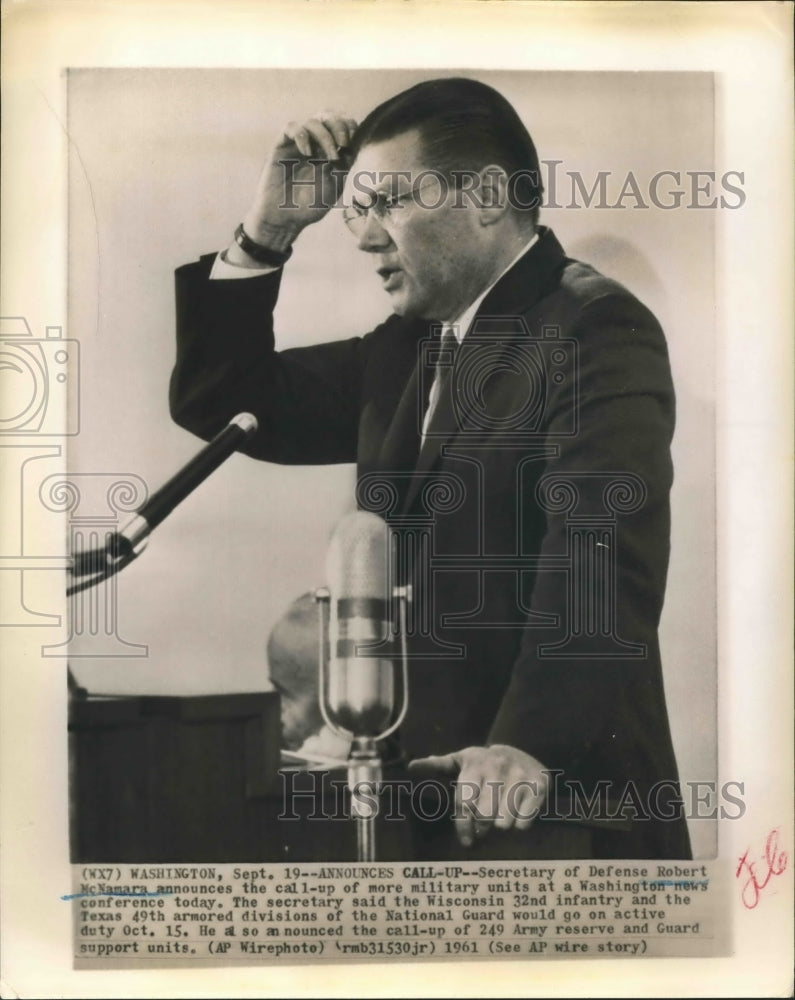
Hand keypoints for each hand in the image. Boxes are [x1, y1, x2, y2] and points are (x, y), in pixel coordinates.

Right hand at [242, 111, 357, 247]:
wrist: (285, 219)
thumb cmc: (309, 206)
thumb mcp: (334, 186)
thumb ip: (344, 165)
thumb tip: (351, 145)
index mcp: (329, 151)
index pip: (341, 126)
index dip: (349, 126)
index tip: (353, 141)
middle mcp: (314, 144)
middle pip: (327, 116)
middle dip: (339, 124)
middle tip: (344, 142)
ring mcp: (298, 145)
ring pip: (312, 122)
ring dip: (325, 136)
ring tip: (329, 157)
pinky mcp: (281, 147)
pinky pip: (291, 127)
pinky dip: (302, 135)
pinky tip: (308, 153)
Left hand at [408, 745, 548, 847]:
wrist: (523, 749)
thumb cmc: (484, 763)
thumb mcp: (461, 760)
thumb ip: (437, 765)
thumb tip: (411, 767)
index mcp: (474, 763)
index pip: (465, 803)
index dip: (463, 827)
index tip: (466, 841)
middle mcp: (497, 767)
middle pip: (485, 817)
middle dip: (481, 827)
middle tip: (482, 828)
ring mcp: (519, 776)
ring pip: (504, 823)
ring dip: (500, 826)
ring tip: (498, 818)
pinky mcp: (539, 786)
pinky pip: (524, 822)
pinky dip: (519, 824)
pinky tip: (515, 815)